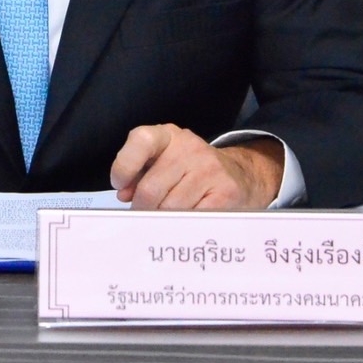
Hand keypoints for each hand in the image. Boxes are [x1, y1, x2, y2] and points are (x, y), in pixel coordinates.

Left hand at [110, 124, 282, 209]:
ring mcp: (210, 169)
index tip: (121, 186)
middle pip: (151, 189)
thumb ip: (139, 175)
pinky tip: (185, 223)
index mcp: (168, 136)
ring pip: (170, 209)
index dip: (124, 165)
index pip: (141, 140)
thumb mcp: (163, 162)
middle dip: (142, 209)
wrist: (241, 175)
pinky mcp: (226, 191)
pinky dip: (183, 226)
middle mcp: (189, 147)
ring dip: (162, 221)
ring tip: (166, 220)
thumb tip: (125, 195)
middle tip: (145, 216)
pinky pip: (192, 218)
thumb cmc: (191, 171)